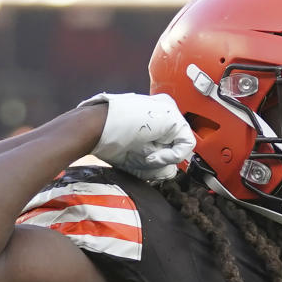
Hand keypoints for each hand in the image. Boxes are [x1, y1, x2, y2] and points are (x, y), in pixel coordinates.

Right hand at [78, 92, 195, 182]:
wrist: (95, 128)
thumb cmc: (108, 140)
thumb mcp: (137, 155)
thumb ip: (158, 163)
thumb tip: (172, 171)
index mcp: (153, 115)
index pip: (168, 141)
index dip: (159, 156)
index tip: (144, 161)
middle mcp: (163, 109)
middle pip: (175, 143)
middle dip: (161, 157)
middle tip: (143, 159)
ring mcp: (169, 110)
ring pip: (180, 144)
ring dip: (163, 157)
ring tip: (144, 156)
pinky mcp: (173, 115)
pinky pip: (186, 144)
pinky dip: (171, 156)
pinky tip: (152, 156)